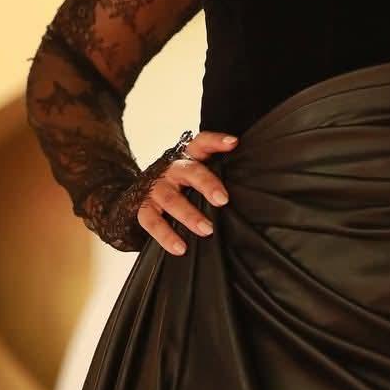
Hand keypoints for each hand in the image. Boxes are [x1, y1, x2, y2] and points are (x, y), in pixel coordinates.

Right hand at [137, 129, 236, 254]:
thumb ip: (215, 173)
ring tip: (207, 230)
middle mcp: (171, 169)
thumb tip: (249, 187)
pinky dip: (166, 236)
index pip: (202, 142)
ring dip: (189, 215)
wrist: (141, 190)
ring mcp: (155, 188)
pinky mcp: (142, 207)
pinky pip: (152, 222)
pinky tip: (180, 248)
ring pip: (171, 199)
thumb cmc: (180, 183)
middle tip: (223, 200)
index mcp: (187, 157)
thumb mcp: (195, 171)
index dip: (216, 141)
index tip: (233, 143)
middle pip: (189, 171)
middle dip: (207, 184)